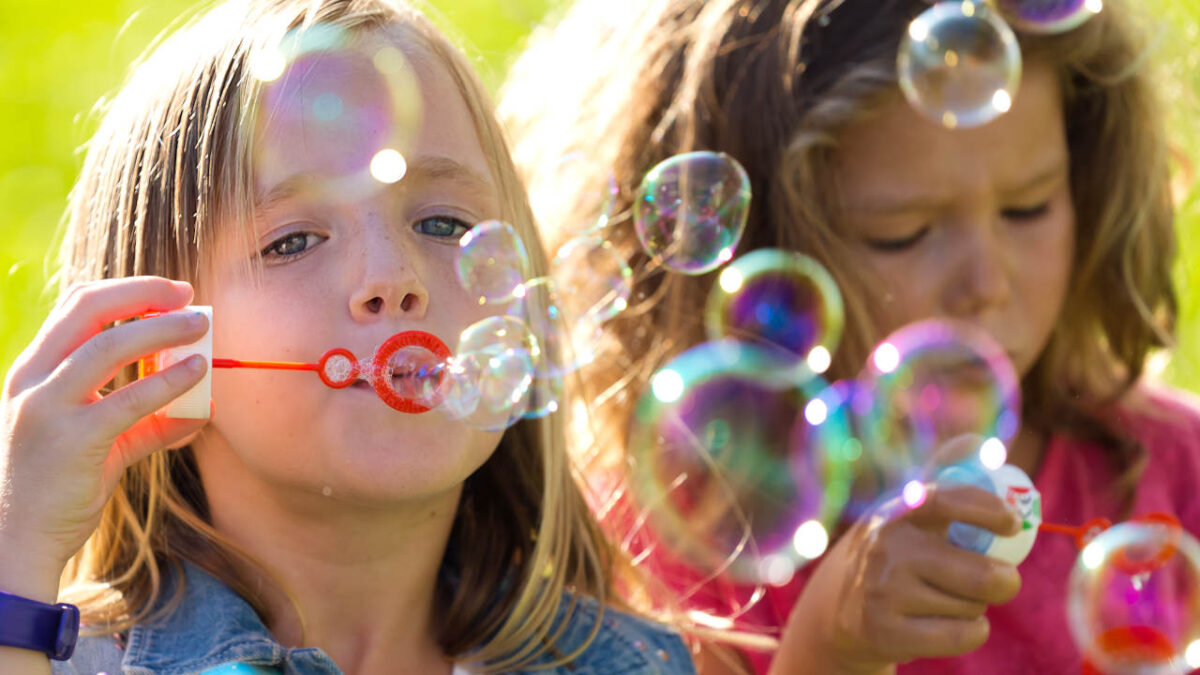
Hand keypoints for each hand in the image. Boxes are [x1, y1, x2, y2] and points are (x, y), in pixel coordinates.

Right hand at [0, 276, 209, 594]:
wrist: (20, 540)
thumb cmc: (61, 487)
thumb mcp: (105, 442)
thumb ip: (148, 421)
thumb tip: (203, 408)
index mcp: (34, 369)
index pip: (77, 306)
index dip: (128, 290)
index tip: (172, 292)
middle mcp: (32, 380)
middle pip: (87, 310)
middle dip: (142, 294)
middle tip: (189, 296)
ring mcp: (47, 408)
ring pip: (108, 347)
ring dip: (161, 330)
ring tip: (201, 327)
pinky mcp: (72, 440)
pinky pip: (128, 400)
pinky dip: (167, 381)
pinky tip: (197, 372)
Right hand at [771, 476, 1022, 672]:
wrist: (841, 609)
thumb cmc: (894, 554)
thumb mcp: (907, 514)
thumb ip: (942, 476)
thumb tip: (975, 440)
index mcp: (897, 512)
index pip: (945, 501)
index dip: (986, 509)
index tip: (1011, 523)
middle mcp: (886, 548)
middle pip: (978, 573)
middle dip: (1005, 581)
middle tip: (1006, 580)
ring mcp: (883, 591)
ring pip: (970, 606)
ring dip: (976, 606)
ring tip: (953, 599)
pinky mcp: (884, 632)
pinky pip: (959, 636)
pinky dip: (971, 632)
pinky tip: (954, 624)